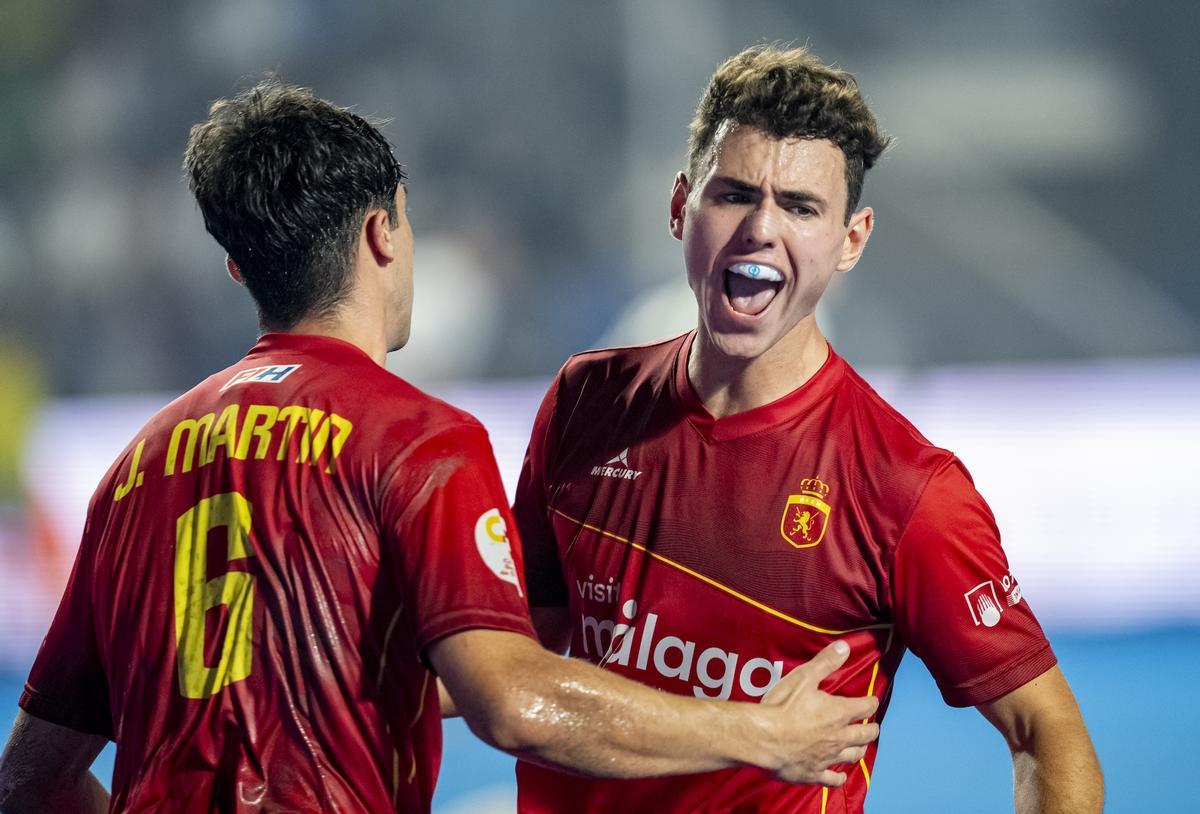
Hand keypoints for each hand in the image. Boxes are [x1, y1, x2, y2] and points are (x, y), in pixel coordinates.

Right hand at [757, 640, 879, 786]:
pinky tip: (840, 777)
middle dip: (870, 729)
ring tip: (860, 748)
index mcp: (838, 713)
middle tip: (872, 726)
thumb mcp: (804, 677)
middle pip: (864, 735)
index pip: (865, 707)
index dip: (870, 702)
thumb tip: (844, 647)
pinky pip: (831, 779)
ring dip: (859, 750)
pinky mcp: (813, 773)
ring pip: (852, 756)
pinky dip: (838, 778)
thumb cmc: (782, 706)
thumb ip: (825, 663)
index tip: (872, 700)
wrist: (763, 738)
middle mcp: (838, 737)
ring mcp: (827, 757)